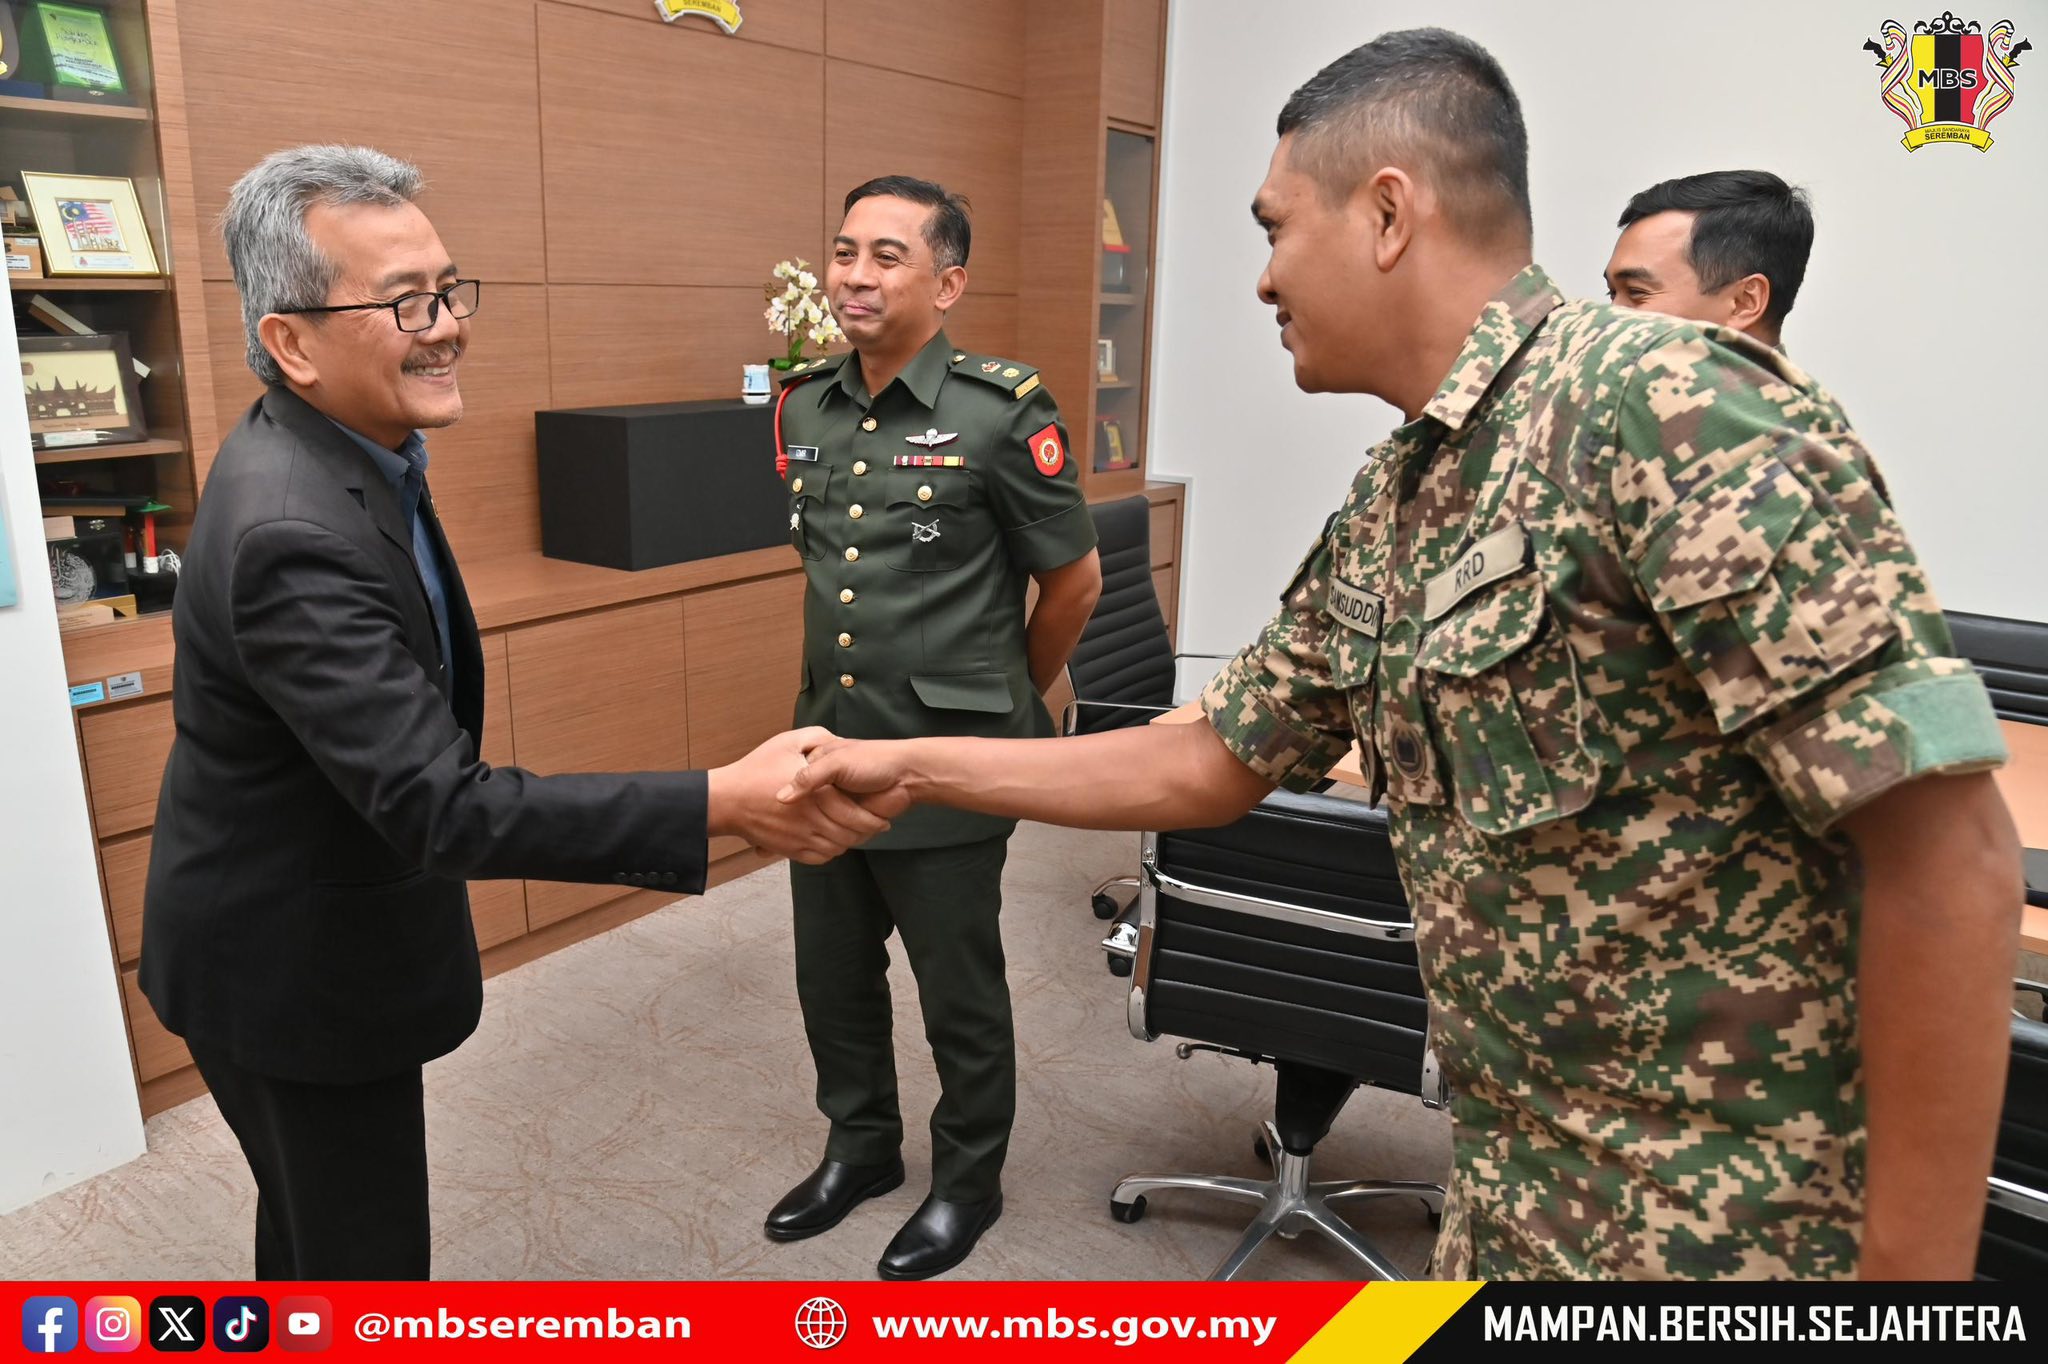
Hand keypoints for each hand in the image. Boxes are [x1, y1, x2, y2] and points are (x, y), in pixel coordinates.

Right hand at [708, 728, 893, 863]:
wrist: (726, 798)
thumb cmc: (755, 768)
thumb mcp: (787, 742)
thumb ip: (816, 737)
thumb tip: (836, 740)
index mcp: (817, 794)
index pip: (856, 814)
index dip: (873, 817)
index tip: (882, 815)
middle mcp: (811, 819)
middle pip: (850, 835)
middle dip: (867, 833)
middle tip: (876, 826)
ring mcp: (799, 837)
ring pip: (836, 848)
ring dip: (850, 842)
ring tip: (857, 834)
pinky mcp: (789, 850)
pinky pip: (819, 857)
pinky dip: (830, 852)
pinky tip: (833, 841)